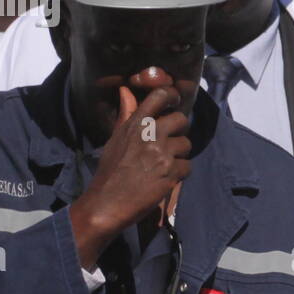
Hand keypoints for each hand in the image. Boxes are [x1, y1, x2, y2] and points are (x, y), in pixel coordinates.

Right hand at [69, 84, 191, 268]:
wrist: (106, 203)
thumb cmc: (109, 172)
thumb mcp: (114, 139)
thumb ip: (126, 115)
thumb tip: (125, 90)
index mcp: (135, 124)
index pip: (160, 96)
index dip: (172, 96)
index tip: (174, 102)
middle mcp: (150, 134)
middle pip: (181, 119)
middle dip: (179, 131)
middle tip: (170, 143)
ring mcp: (162, 153)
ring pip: (186, 144)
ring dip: (179, 155)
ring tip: (165, 165)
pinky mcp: (171, 172)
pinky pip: (187, 166)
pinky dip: (180, 174)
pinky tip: (166, 179)